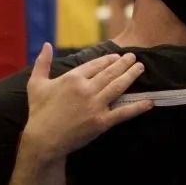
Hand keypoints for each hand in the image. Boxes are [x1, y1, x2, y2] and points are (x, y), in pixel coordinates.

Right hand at [22, 43, 153, 160]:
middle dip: (124, 64)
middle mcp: (86, 89)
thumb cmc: (39, 112)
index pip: (95, 64)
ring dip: (131, 76)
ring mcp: (95, 105)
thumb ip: (42, 63)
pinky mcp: (101, 122)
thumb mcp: (36, 84)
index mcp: (73, 78)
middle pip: (110, 72)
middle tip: (134, 57)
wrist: (43, 140)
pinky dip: (137, 107)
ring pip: (118, 87)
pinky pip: (123, 113)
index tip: (117, 56)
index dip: (108, 60)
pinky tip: (149, 102)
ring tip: (140, 68)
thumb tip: (46, 44)